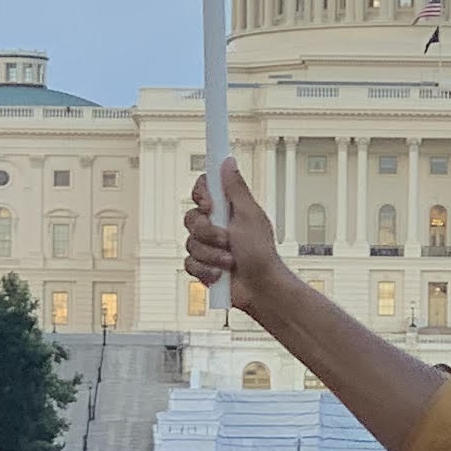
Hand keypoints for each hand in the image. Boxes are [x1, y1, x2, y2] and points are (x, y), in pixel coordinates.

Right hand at [184, 164, 290, 317]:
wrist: (260, 288)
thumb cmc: (261, 254)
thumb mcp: (250, 215)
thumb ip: (236, 188)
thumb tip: (228, 162)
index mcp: (228, 209)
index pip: (203, 189)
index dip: (202, 196)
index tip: (211, 206)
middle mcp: (215, 225)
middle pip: (191, 217)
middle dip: (208, 232)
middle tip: (227, 239)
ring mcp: (207, 245)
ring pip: (190, 242)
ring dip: (211, 254)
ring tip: (229, 261)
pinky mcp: (202, 265)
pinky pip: (188, 262)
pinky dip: (205, 270)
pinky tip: (219, 274)